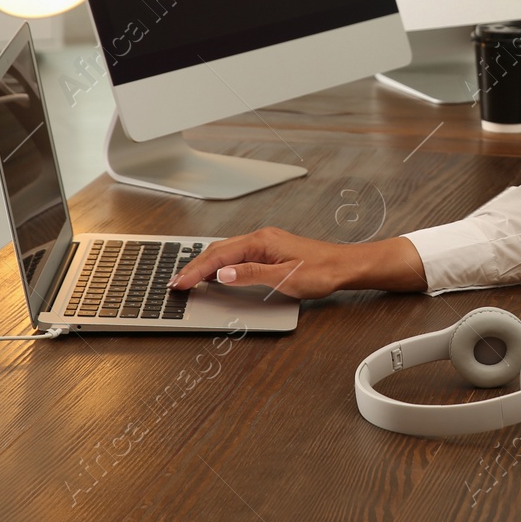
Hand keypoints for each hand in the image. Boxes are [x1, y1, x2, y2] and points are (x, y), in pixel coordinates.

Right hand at [168, 227, 351, 298]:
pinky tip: (216, 271)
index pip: (219, 256)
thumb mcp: (284, 278)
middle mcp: (261, 238)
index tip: (180, 283)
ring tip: (188, 277)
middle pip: (218, 250)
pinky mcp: (270, 250)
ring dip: (205, 264)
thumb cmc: (321, 271)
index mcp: (261, 241)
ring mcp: (265, 243)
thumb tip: (222, 273)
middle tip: (176, 282)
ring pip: (226, 250)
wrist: (344, 266)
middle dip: (194, 266)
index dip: (196, 270)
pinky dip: (220, 262)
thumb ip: (251, 275)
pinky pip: (237, 254)